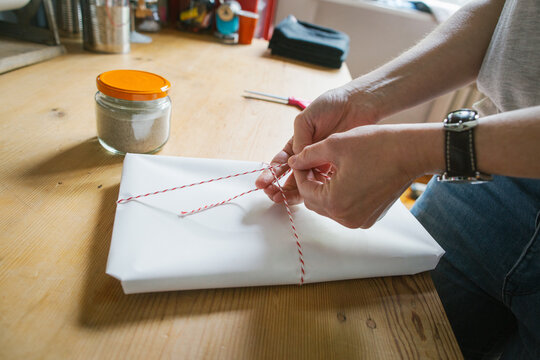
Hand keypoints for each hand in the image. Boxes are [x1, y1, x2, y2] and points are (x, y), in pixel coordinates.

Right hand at [255, 86, 380, 203]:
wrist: (358, 104)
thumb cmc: (331, 105)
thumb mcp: (307, 119)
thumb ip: (299, 139)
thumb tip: (295, 161)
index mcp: (298, 143)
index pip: (282, 161)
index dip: (271, 172)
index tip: (263, 183)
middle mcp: (309, 155)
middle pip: (292, 176)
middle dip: (280, 187)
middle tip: (272, 196)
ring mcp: (323, 162)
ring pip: (307, 182)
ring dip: (294, 192)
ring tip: (283, 199)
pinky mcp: (338, 167)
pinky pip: (326, 181)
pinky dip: (316, 189)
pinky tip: (309, 195)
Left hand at [288, 124, 436, 227]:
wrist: (411, 152)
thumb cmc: (376, 146)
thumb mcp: (335, 145)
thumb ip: (308, 155)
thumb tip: (292, 162)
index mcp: (334, 202)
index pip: (304, 189)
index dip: (301, 172)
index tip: (302, 159)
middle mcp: (346, 218)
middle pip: (315, 202)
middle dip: (311, 183)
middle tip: (314, 163)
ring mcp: (359, 221)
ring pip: (330, 207)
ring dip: (324, 190)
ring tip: (330, 169)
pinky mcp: (370, 218)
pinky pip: (346, 210)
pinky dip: (341, 197)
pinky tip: (346, 177)